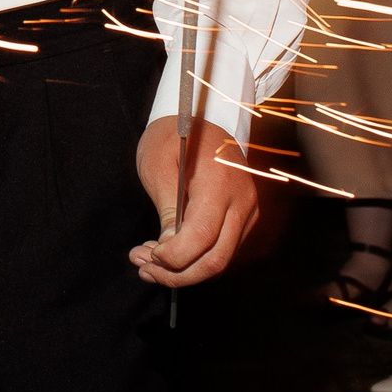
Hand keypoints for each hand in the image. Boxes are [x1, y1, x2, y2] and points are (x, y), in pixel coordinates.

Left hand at [132, 116, 259, 287]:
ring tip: (147, 263)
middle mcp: (243, 202)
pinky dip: (195, 260)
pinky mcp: (244, 219)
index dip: (174, 256)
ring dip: (183, 271)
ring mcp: (248, 212)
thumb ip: (168, 208)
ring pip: (220, 261)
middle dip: (177, 273)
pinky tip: (167, 254)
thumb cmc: (173, 136)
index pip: (202, 237)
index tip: (146, 255)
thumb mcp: (158, 163)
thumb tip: (169, 249)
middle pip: (215, 259)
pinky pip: (222, 251)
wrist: (201, 117)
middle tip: (142, 268)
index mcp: (221, 183)